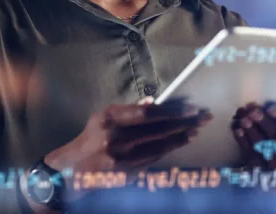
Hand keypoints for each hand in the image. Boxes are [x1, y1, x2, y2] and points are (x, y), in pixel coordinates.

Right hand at [43, 97, 212, 202]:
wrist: (72, 170)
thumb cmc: (90, 139)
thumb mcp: (103, 117)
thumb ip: (128, 111)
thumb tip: (153, 103)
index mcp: (110, 119)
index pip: (148, 113)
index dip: (172, 110)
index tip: (190, 107)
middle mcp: (117, 139)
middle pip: (159, 130)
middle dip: (184, 123)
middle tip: (203, 117)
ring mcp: (124, 158)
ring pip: (161, 146)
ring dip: (181, 137)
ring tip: (195, 130)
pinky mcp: (128, 173)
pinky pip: (154, 158)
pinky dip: (169, 149)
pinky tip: (179, 142)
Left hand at [230, 101, 275, 172]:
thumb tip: (261, 106)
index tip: (271, 109)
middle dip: (265, 123)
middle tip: (253, 112)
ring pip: (264, 146)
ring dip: (252, 131)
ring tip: (244, 119)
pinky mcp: (263, 170)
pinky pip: (252, 154)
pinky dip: (244, 141)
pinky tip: (238, 130)